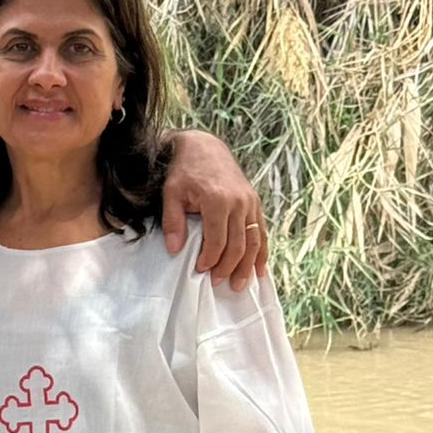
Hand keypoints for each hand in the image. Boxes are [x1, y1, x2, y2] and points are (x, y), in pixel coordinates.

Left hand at [162, 131, 267, 289]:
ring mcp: (250, 202)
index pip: (217, 240)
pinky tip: (259, 270)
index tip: (200, 270)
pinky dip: (261, 252)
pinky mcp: (254, 202)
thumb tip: (174, 249)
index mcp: (218, 200)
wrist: (204, 147)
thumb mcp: (171, 193)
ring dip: (248, 266)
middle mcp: (239, 202)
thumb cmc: (184, 171)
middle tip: (218, 283)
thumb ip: (173, 221)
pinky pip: (261, 231)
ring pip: (254, 240)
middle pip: (239, 245)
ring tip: (239, 285)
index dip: (210, 259)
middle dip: (228, 267)